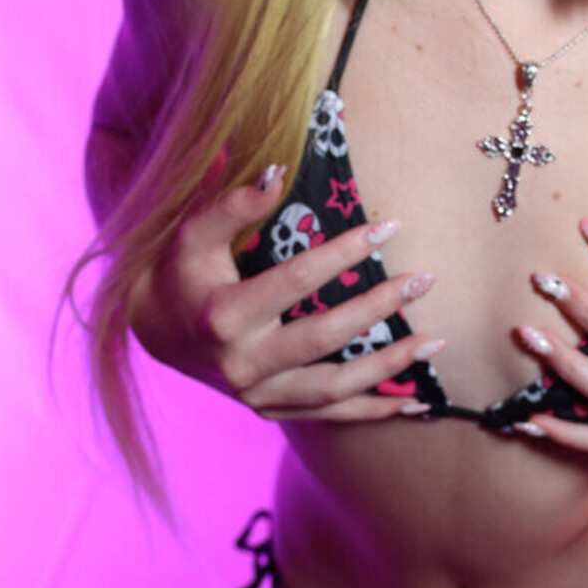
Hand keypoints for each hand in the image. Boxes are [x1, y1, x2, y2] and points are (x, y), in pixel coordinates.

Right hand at [131, 169, 442, 421]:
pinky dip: (373, 410)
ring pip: (334, 388)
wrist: (152, 330)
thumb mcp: (195, 232)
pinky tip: (414, 399)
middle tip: (424, 280)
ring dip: (390, 367)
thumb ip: (235, 204)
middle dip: (380, 307)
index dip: (345, 252)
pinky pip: (329, 416)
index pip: (297, 280)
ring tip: (435, 342)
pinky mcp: (269, 411)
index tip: (389, 226)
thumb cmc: (179, 269)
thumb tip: (278, 170)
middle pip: (325, 338)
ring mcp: (256, 396)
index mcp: (224, 316)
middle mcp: (241, 365)